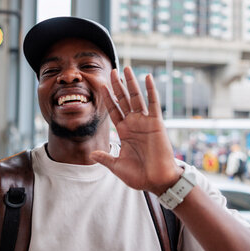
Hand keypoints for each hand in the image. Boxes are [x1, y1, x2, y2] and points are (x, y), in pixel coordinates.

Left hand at [90, 67, 181, 194]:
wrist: (157, 181)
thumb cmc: (140, 176)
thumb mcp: (118, 166)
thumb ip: (105, 158)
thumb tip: (91, 154)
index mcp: (124, 132)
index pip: (113, 110)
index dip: (107, 98)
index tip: (100, 85)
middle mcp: (133, 124)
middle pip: (123, 100)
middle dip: (117, 86)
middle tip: (112, 71)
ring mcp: (145, 122)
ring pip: (136, 98)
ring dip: (131, 83)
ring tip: (126, 68)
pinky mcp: (156, 123)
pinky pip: (153, 104)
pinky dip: (151, 90)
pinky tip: (147, 78)